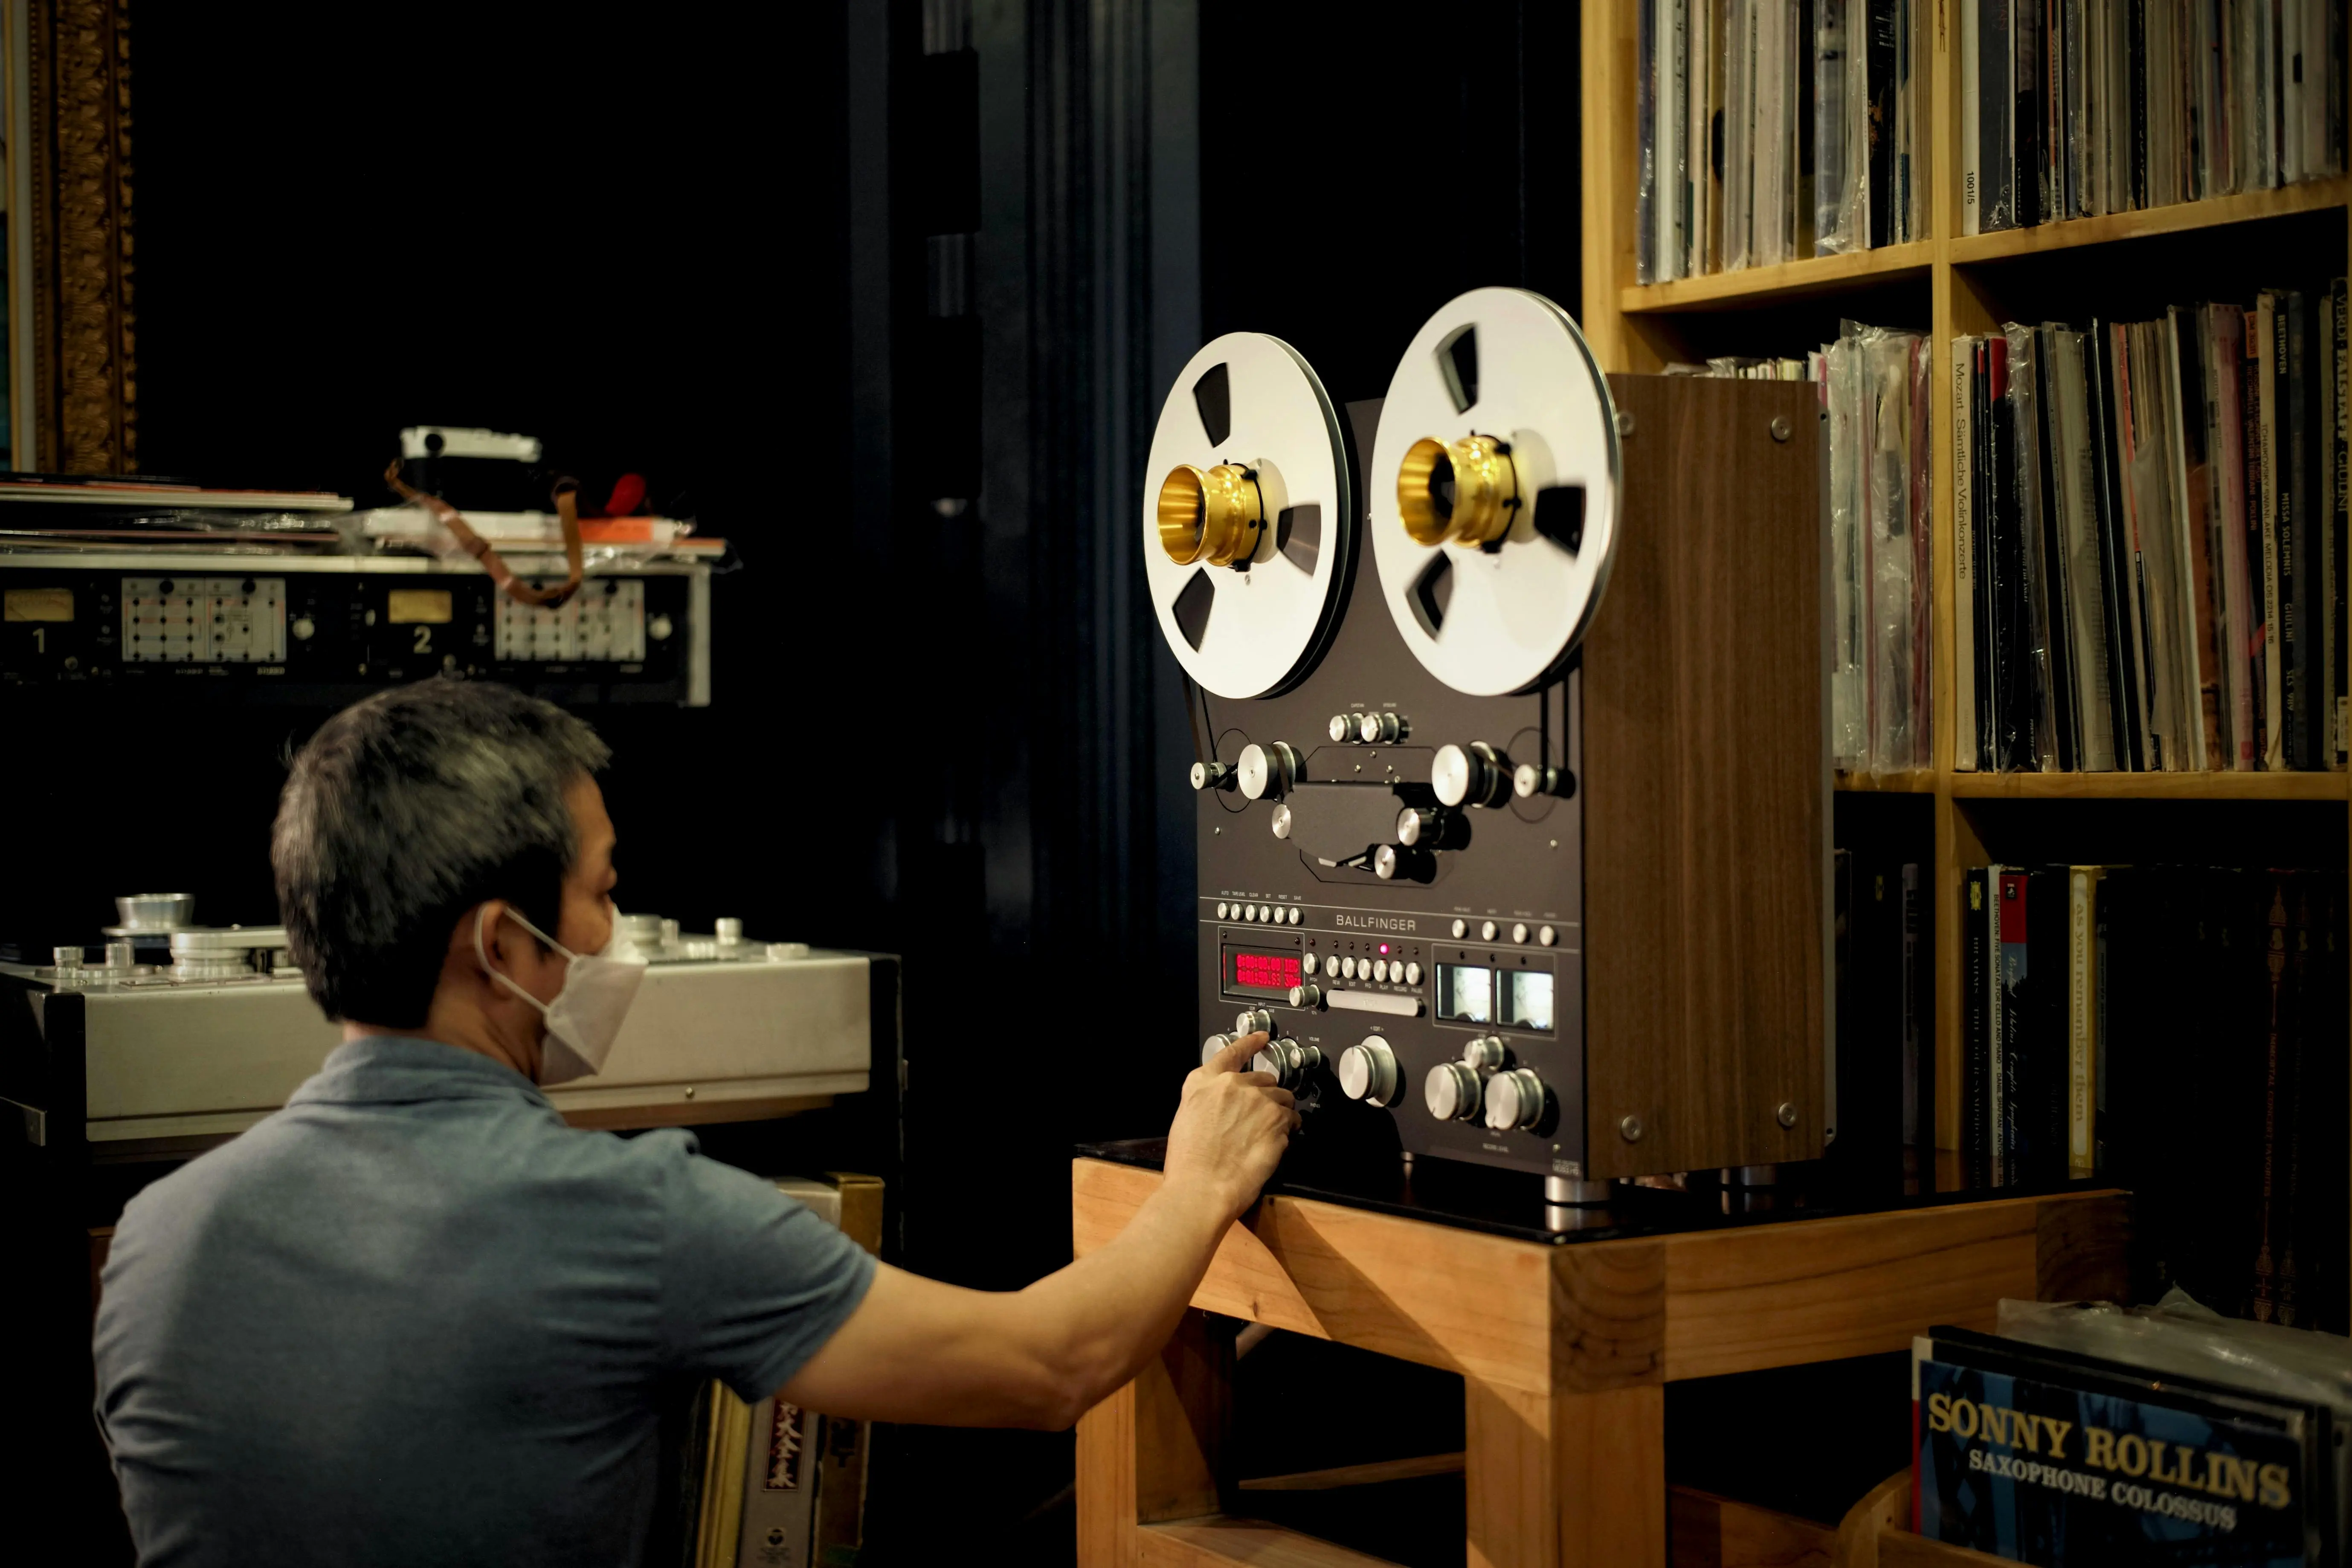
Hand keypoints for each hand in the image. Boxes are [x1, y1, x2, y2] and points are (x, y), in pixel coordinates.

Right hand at [1163, 1032, 1298, 1220]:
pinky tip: (1273, 1146)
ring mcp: (1258, 1101)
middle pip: (1264, 1079)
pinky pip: (1292, 1120)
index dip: (1250, 1043)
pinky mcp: (1278, 1121)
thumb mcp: (1187, 1118)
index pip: (1232, 1052)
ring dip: (1279, 1113)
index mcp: (1204, 1081)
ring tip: (1266, 1135)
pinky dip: (1288, 1131)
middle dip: (1266, 1096)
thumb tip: (1225, 1108)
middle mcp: (1232, 1085)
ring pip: (1282, 1098)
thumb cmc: (1188, 1163)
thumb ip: (1209, 1102)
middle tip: (1258, 1120)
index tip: (1262, 1038)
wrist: (1201, 1188)